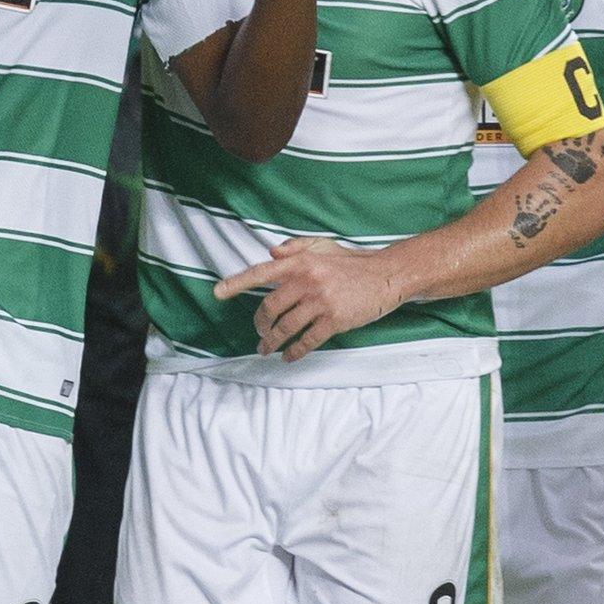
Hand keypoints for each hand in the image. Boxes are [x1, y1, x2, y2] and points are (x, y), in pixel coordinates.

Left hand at [214, 237, 407, 359]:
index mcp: (301, 262)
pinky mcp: (334, 320)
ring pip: (286, 328)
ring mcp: (320, 302)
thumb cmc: (352, 262)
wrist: (386, 275)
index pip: (261, 272)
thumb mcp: (323, 246)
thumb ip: (296, 247)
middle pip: (270, 307)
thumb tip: (270, 253)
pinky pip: (307, 341)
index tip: (218, 293)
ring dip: (272, 342)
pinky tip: (289, 357)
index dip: (237, 283)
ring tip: (266, 349)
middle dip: (260, 324)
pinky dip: (295, 352)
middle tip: (260, 333)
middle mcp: (307, 281)